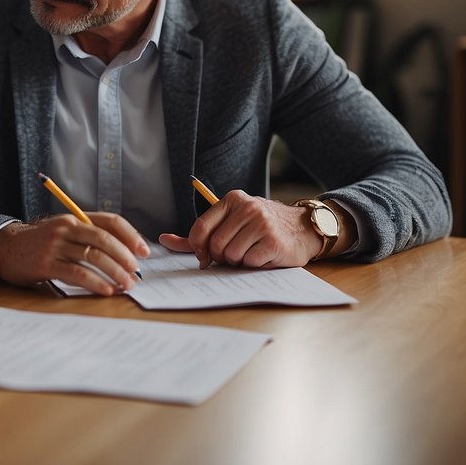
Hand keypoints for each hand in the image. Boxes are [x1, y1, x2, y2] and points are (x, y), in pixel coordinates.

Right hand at [0, 214, 149, 294]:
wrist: (5, 247)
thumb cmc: (39, 242)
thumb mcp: (62, 232)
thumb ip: (86, 236)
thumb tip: (121, 252)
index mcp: (74, 218)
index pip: (110, 221)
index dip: (130, 235)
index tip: (143, 251)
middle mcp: (66, 228)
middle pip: (104, 239)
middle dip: (125, 256)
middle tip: (136, 272)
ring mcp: (55, 246)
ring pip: (93, 256)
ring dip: (114, 271)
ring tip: (126, 284)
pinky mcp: (46, 264)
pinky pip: (77, 273)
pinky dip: (96, 283)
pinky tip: (106, 290)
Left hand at [158, 189, 318, 268]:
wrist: (301, 229)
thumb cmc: (260, 228)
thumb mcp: (230, 222)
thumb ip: (198, 234)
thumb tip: (164, 240)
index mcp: (231, 199)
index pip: (200, 228)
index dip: (198, 248)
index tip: (205, 256)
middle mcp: (246, 208)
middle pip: (215, 245)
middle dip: (221, 256)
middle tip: (236, 253)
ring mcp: (261, 224)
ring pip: (231, 256)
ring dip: (238, 262)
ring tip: (251, 252)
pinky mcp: (274, 242)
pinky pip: (250, 262)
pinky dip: (253, 265)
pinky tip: (263, 255)